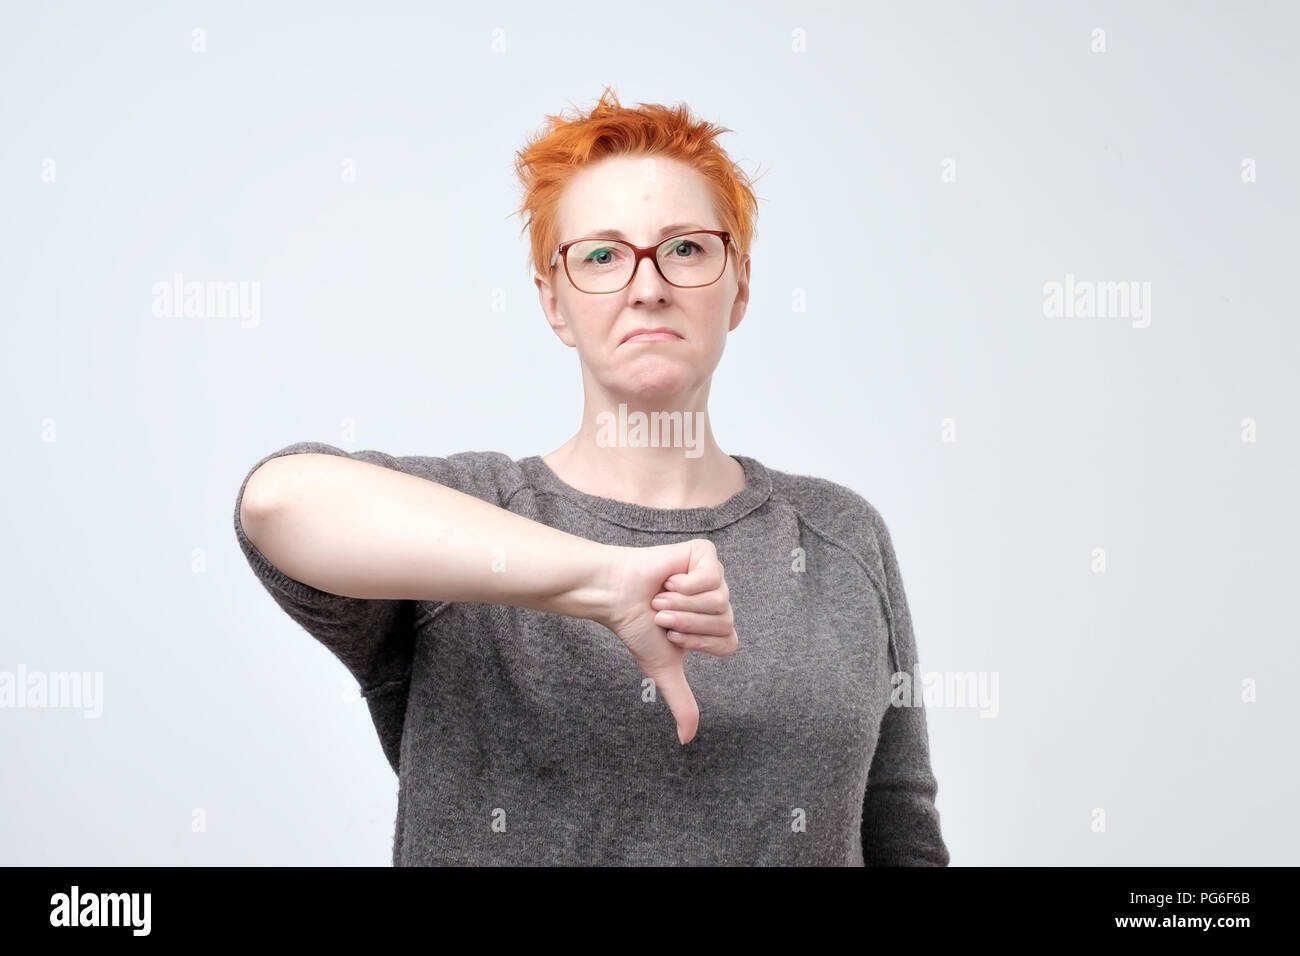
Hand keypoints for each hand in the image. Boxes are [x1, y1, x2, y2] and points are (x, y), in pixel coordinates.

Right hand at [597, 538, 738, 744]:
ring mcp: (715, 575)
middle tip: (661, 614)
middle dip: (685, 623)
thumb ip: (681, 701)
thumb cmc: (637, 627)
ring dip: (680, 605)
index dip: (696, 643)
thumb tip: (687, 740)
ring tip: (661, 598)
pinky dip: (683, 585)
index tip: (671, 635)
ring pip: (718, 601)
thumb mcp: (662, 668)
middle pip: (724, 621)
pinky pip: (710, 577)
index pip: (729, 644)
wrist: (616, 596)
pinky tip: (668, 580)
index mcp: (715, 625)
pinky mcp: (704, 553)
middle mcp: (719, 599)